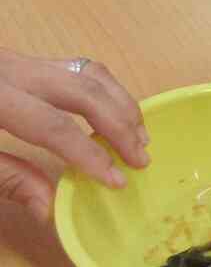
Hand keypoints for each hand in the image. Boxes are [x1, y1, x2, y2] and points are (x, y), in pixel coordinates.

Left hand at [0, 49, 149, 220]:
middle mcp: (10, 68)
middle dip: (118, 125)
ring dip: (119, 103)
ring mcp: (18, 59)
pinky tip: (113, 114)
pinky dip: (104, 89)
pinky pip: (76, 67)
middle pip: (82, 90)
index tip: (117, 181)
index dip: (90, 155)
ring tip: (139, 135)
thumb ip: (5, 179)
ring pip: (86, 71)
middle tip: (141, 158)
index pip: (54, 125)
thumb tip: (49, 208)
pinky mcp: (21, 60)